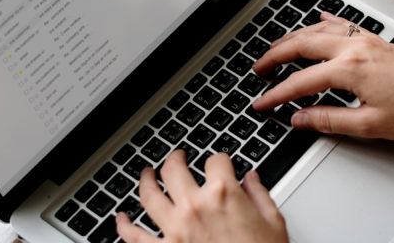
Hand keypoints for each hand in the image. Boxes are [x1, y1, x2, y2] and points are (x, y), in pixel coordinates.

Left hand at [116, 151, 287, 242]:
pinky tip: (121, 218)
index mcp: (224, 194)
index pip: (216, 160)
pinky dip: (123, 226)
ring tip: (147, 174)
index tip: (220, 164)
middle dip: (175, 158)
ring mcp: (175, 229)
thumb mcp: (273, 222)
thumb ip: (259, 194)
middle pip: (174, 169)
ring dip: (145, 180)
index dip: (220, 160)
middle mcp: (195, 207)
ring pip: (149, 195)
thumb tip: (252, 178)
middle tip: (177, 157)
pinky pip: (134, 237)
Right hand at [252, 12, 393, 139]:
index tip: (261, 103)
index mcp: (350, 70)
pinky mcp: (376, 40)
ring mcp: (366, 40)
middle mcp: (355, 48)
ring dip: (293, 37)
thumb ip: (329, 120)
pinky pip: (342, 24)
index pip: (300, 82)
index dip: (276, 94)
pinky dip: (323, 22)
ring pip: (318, 30)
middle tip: (257, 69)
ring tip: (276, 48)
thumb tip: (300, 119)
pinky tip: (317, 20)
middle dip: (274, 56)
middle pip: (301, 45)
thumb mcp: (370, 125)